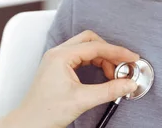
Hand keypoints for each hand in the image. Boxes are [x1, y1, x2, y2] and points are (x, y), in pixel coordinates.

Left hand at [0, 30, 138, 127]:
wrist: (29, 124)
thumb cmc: (46, 112)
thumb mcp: (82, 100)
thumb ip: (109, 90)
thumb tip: (128, 84)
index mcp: (61, 56)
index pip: (95, 47)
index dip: (117, 52)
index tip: (131, 58)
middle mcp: (58, 53)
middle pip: (90, 41)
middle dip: (109, 52)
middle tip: (123, 66)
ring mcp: (57, 59)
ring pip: (86, 48)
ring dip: (102, 58)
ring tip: (113, 74)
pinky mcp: (58, 67)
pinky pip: (80, 57)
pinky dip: (94, 63)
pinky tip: (102, 74)